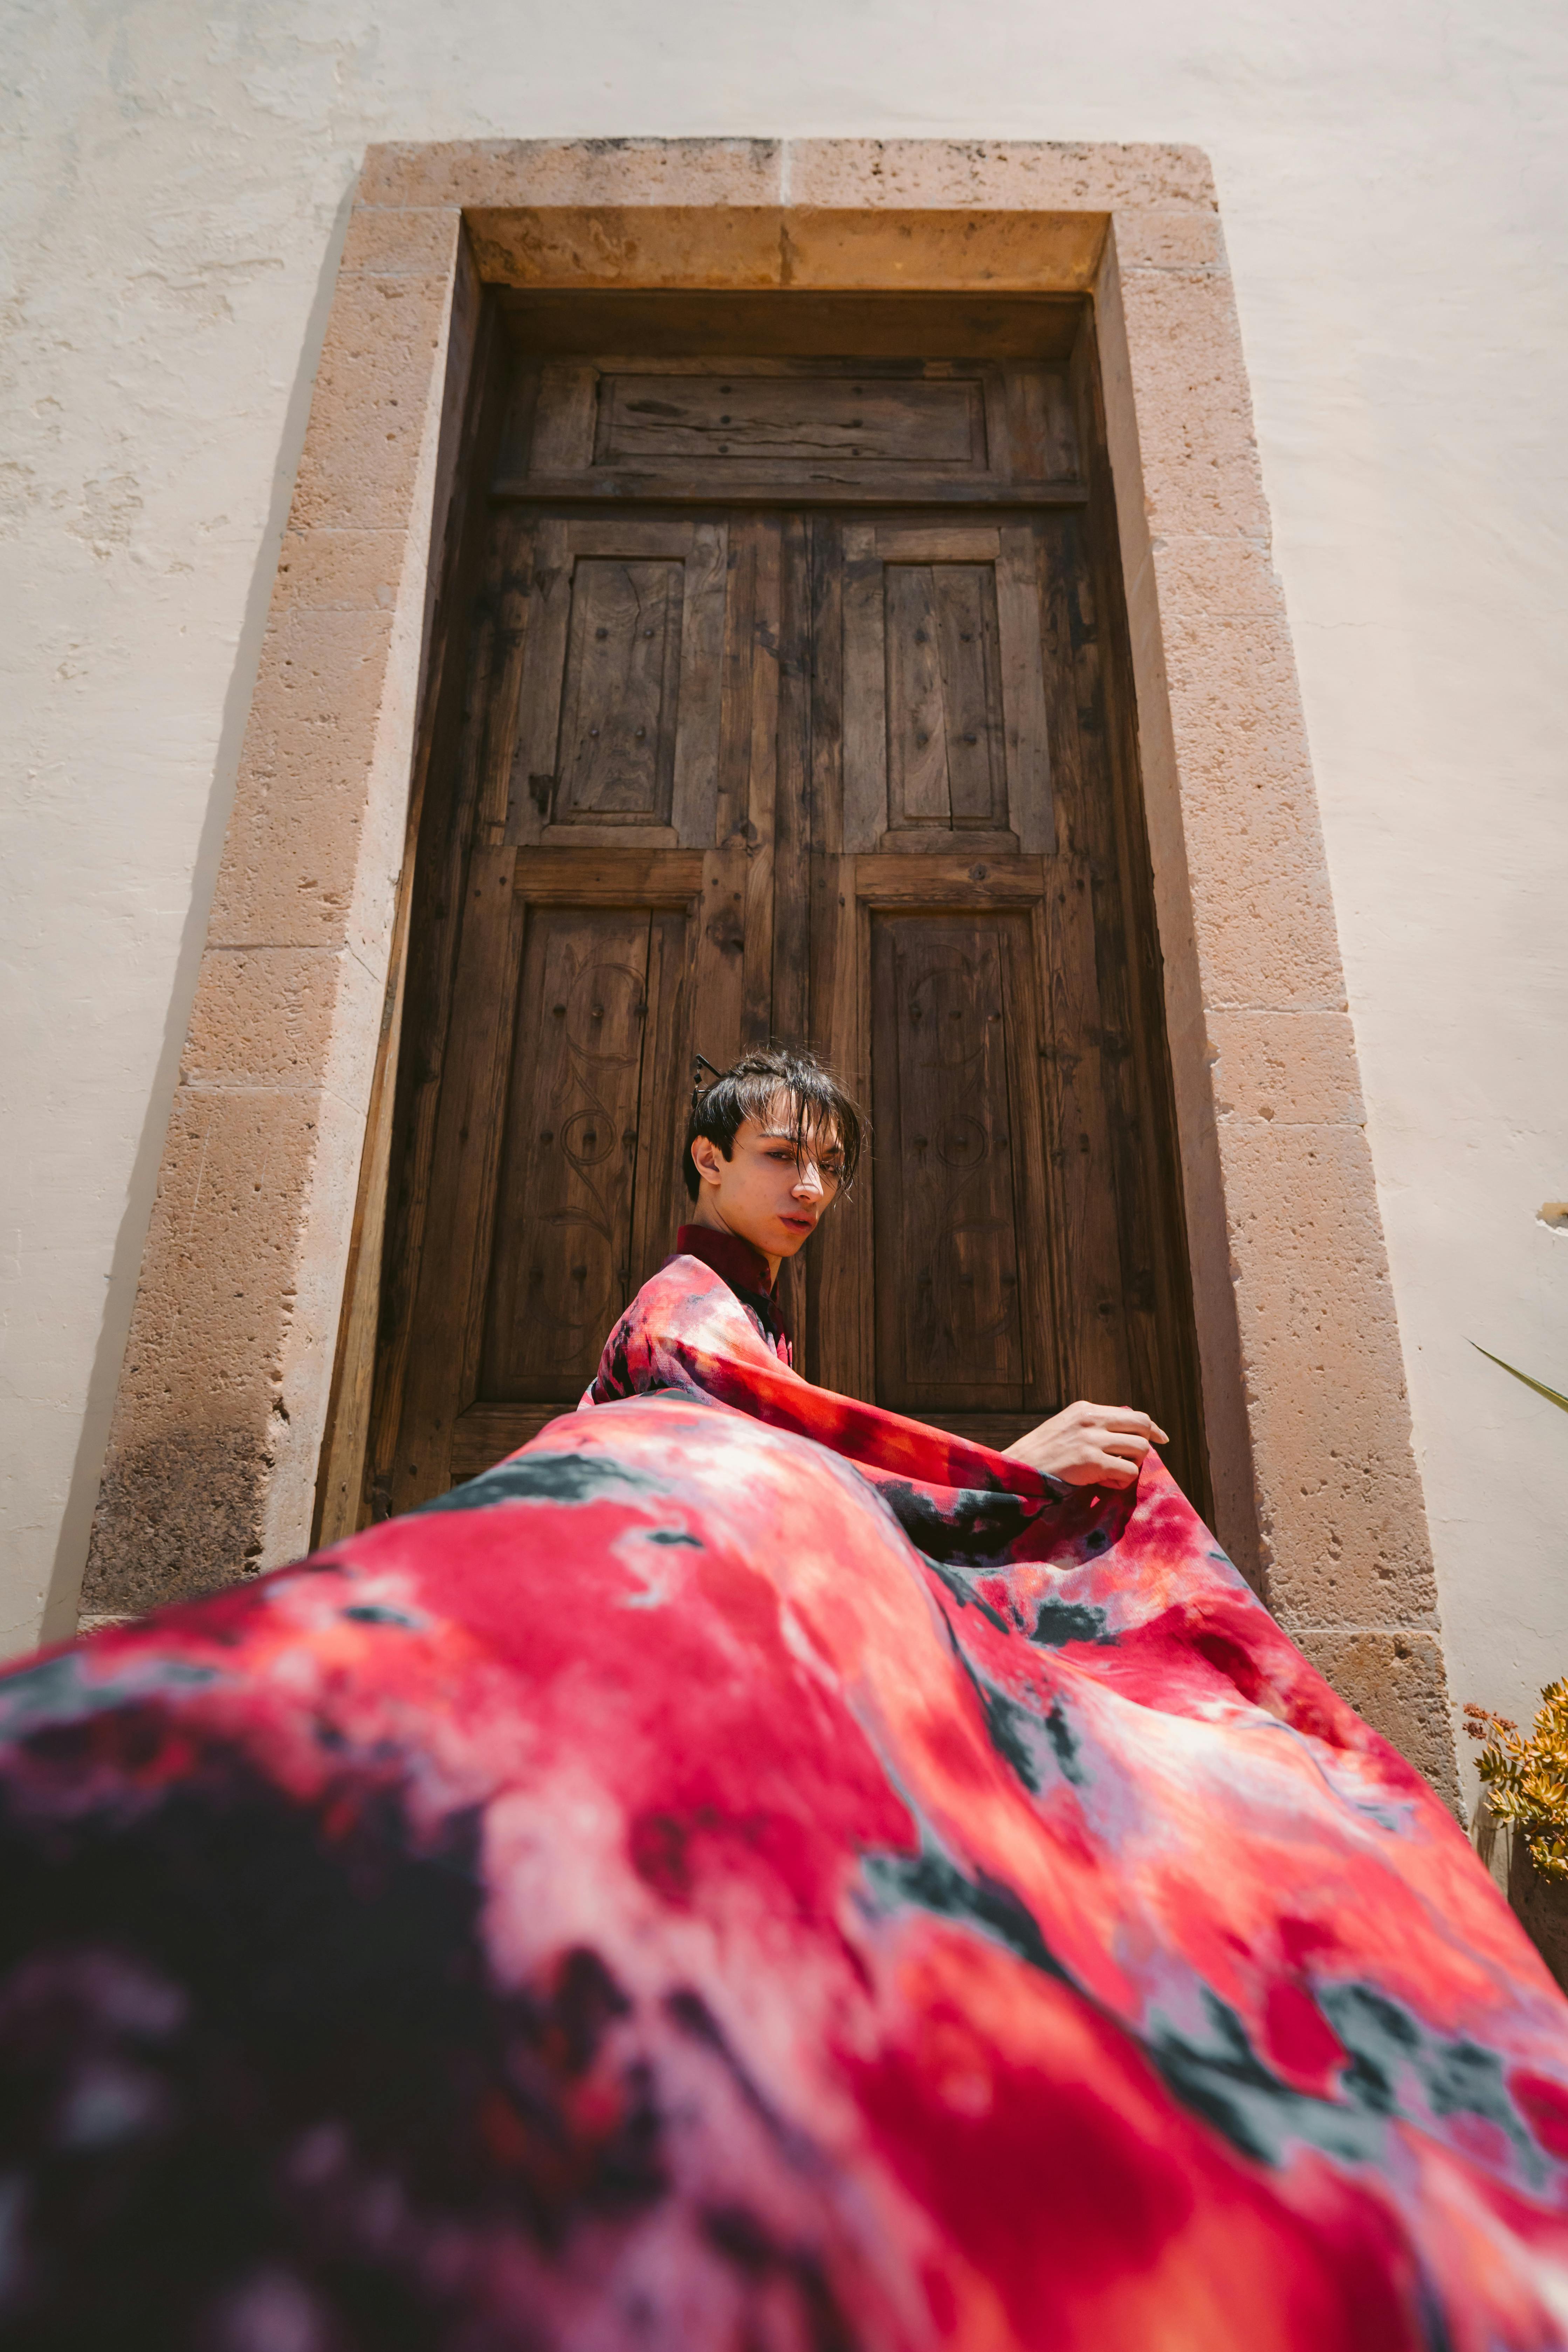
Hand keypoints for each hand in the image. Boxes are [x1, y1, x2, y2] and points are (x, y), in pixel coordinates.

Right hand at [1001, 1400, 1168, 1488]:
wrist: (1015, 1470)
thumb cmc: (1040, 1456)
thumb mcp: (1066, 1429)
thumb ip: (1092, 1427)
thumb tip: (1124, 1436)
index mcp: (1085, 1409)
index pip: (1132, 1413)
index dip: (1151, 1428)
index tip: (1161, 1437)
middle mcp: (1090, 1418)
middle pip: (1142, 1425)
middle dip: (1145, 1445)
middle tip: (1135, 1461)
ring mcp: (1090, 1439)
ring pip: (1140, 1448)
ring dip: (1132, 1465)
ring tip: (1111, 1475)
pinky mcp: (1090, 1461)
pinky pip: (1128, 1471)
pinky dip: (1122, 1482)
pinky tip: (1103, 1484)